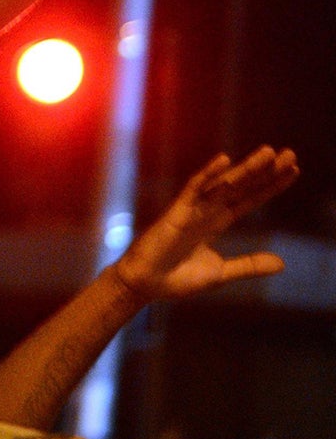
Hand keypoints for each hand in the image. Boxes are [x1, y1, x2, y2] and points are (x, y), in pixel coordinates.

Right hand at [113, 146, 298, 300]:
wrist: (145, 286)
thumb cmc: (176, 279)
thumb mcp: (220, 272)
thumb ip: (249, 265)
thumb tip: (283, 263)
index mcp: (216, 222)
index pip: (249, 199)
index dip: (271, 186)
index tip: (293, 171)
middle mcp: (207, 210)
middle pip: (242, 186)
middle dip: (265, 170)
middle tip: (290, 154)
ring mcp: (192, 209)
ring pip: (223, 184)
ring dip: (246, 168)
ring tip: (269, 153)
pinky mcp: (176, 213)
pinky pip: (193, 189)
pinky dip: (208, 174)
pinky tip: (224, 160)